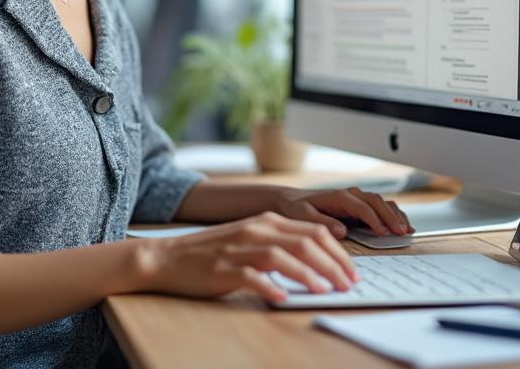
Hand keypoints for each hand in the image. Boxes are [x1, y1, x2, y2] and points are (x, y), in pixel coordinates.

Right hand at [137, 211, 358, 302]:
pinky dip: (271, 287)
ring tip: (326, 291)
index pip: (313, 232)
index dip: (338, 252)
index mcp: (266, 221)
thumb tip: (318, 261)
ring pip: (284, 257)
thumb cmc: (212, 253)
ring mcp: (239, 250)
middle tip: (348, 284)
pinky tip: (283, 298)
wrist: (168, 257)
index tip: (351, 271)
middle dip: (333, 264)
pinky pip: (252, 277)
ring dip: (309, 275)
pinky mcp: (223, 270)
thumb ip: (279, 244)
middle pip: (305, 242)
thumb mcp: (249, 239)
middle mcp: (255, 230)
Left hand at [270, 186, 413, 238]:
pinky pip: (380, 207)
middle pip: (377, 202)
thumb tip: (342, 231)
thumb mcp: (303, 215)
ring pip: (382, 202)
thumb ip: (322, 222)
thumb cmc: (296, 208)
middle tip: (401, 233)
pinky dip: (393, 214)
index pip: (362, 207)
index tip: (384, 233)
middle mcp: (350, 195)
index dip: (375, 219)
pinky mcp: (358, 206)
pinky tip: (402, 225)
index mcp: (338, 196)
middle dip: (391, 217)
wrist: (291, 200)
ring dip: (395, 215)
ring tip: (406, 230)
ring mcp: (356, 199)